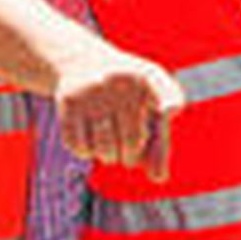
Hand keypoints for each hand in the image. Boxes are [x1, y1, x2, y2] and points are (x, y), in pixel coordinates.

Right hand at [54, 45, 185, 181]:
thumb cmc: (127, 92)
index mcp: (149, 77)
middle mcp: (121, 81)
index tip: (170, 109)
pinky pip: (79, 146)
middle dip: (131, 157)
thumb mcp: (149, 101)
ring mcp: (94, 91)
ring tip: (111, 147)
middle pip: (132, 141)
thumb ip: (160, 139)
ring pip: (104, 149)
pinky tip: (91, 141)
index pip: (163, 92)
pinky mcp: (69, 101)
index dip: (168, 102)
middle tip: (128, 154)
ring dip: (109, 157)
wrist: (83, 60)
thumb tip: (159, 179)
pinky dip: (86, 152)